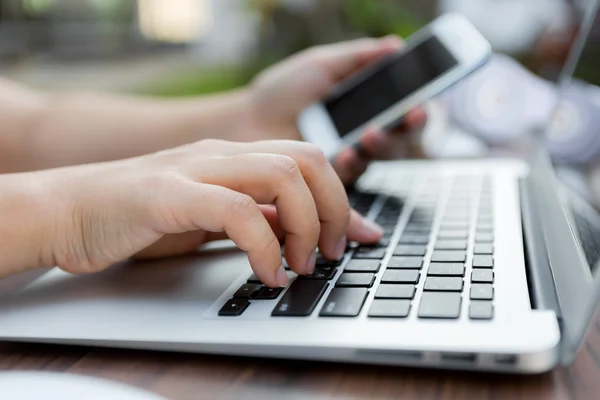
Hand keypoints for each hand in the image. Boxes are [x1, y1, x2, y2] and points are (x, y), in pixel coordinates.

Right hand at [36, 140, 382, 286]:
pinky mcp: (169, 194)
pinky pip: (237, 210)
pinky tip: (268, 273)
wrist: (70, 210)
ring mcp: (195, 169)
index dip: (345, 199)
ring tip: (303, 264)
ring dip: (306, 226)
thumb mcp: (213, 219)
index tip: (360, 237)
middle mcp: (221, 155)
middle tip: (333, 253)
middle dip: (336, 209)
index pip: (310, 159)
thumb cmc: (141, 217)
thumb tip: (309, 236)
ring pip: (281, 174)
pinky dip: (264, 247)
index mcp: (235, 157)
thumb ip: (261, 219)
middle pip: (307, 159)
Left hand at [248, 36, 427, 183]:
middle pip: (402, 134)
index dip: (417, 106)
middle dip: (409, 127)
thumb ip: (359, 58)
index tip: (419, 103)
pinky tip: (345, 151)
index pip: (403, 107)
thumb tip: (397, 45)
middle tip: (409, 116)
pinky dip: (352, 163)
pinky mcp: (329, 178)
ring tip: (370, 132)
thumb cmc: (283, 90)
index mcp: (366, 104)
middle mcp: (363, 131)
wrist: (247, 120)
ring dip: (383, 144)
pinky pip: (351, 175)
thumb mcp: (322, 65)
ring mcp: (348, 156)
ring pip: (381, 157)